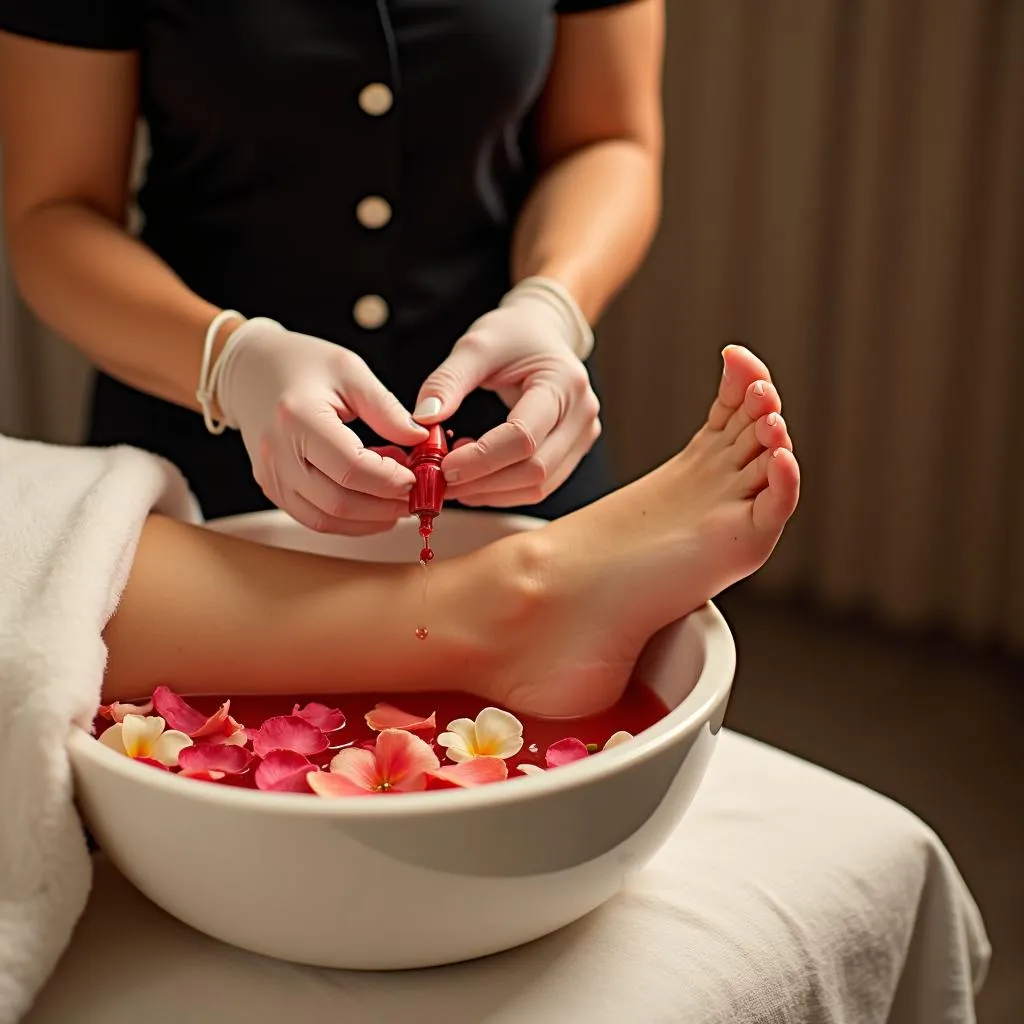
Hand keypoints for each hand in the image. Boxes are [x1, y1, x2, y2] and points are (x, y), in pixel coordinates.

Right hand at [214, 317, 426, 533]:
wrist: (248, 370)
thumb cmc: (299, 363)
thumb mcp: (350, 370)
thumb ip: (386, 408)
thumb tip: (421, 440)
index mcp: (298, 418)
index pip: (352, 469)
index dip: (391, 480)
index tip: (418, 475)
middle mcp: (278, 454)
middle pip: (340, 503)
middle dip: (386, 506)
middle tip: (416, 494)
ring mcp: (271, 476)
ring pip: (327, 520)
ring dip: (370, 518)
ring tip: (396, 496)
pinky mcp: (272, 489)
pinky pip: (314, 518)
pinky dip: (349, 518)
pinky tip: (371, 500)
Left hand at [412, 280, 600, 506]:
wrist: (543, 332)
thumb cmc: (511, 334)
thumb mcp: (475, 346)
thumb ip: (448, 381)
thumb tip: (424, 419)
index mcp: (563, 383)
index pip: (524, 436)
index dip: (482, 459)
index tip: (443, 466)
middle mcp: (582, 414)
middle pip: (534, 469)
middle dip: (483, 483)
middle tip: (441, 480)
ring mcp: (583, 436)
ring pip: (538, 486)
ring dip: (491, 492)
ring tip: (455, 478)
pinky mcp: (574, 451)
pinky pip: (540, 485)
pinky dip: (504, 490)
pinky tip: (476, 477)